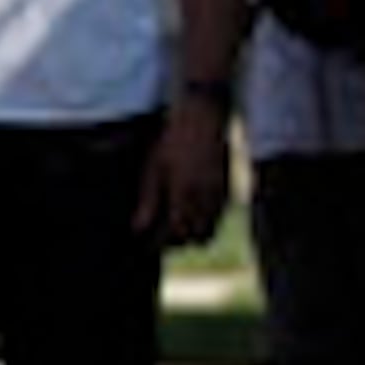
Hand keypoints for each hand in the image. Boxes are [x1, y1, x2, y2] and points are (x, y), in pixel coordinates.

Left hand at [135, 97, 232, 248]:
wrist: (203, 120)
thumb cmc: (172, 142)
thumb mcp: (153, 169)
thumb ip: (148, 202)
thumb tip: (138, 230)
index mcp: (183, 195)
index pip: (175, 234)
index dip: (162, 243)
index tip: (149, 244)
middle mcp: (205, 199)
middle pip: (195, 238)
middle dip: (178, 242)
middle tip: (160, 237)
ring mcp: (219, 196)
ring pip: (210, 232)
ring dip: (193, 235)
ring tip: (174, 227)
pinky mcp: (226, 190)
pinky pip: (218, 219)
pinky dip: (205, 224)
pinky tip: (190, 215)